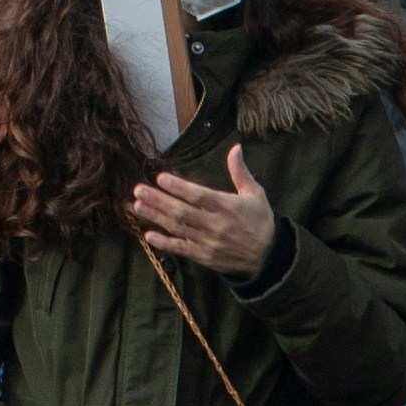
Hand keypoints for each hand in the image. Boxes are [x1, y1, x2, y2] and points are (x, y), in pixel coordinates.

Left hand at [130, 144, 277, 281]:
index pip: (199, 196)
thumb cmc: (260, 221)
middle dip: (159, 201)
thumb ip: (241, 172)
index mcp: (227, 207)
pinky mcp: (204, 257)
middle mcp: (215, 225)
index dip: (179, 187)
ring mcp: (208, 243)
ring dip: (156, 217)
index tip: (161, 178)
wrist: (268, 258)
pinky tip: (149, 235)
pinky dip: (165, 243)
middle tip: (138, 190)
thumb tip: (236, 148)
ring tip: (137, 206)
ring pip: (178, 228)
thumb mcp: (255, 194)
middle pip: (182, 212)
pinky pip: (182, 249)